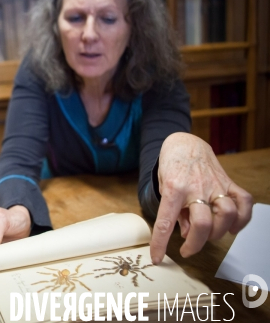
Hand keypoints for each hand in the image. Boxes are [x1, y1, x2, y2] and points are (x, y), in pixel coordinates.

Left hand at [150, 132, 252, 263]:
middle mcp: (196, 188)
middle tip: (187, 250)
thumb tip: (185, 233)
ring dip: (218, 232)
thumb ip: (175, 210)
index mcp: (174, 189)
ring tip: (208, 235)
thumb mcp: (164, 187)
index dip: (161, 243)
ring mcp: (215, 185)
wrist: (185, 142)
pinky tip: (232, 227)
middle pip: (202, 223)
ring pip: (225, 214)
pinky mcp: (229, 182)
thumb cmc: (172, 166)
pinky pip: (244, 202)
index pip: (165, 222)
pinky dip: (242, 219)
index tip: (158, 258)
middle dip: (195, 244)